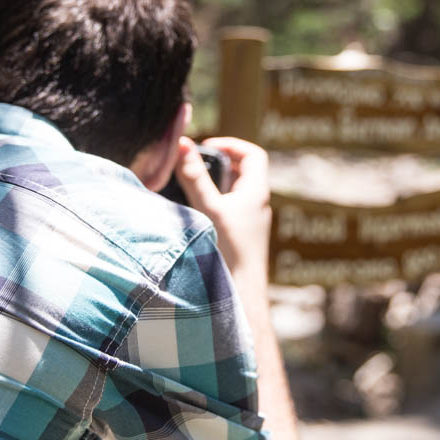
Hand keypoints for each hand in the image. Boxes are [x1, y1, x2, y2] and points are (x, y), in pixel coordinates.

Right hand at [174, 137, 270, 274]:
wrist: (242, 295)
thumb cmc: (229, 251)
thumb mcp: (209, 209)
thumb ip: (194, 177)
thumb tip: (182, 144)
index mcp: (256, 192)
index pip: (253, 154)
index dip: (232, 145)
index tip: (207, 146)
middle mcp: (257, 205)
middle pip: (243, 172)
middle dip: (219, 163)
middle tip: (195, 164)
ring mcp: (250, 223)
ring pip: (234, 193)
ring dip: (214, 185)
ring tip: (190, 186)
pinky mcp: (241, 238)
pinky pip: (229, 211)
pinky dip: (213, 204)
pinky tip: (194, 213)